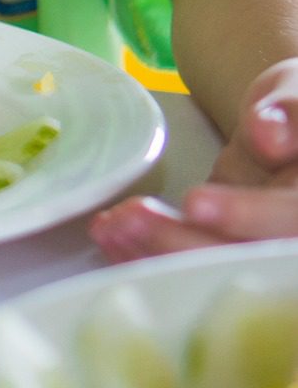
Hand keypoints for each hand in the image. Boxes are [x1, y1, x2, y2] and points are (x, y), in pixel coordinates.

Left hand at [90, 59, 297, 258]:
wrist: (282, 136)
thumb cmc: (291, 115)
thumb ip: (291, 113)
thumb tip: (269, 133)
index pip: (289, 222)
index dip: (245, 217)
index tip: (194, 201)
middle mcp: (288, 251)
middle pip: (243, 260)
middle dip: (180, 244)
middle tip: (128, 216)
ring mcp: (258, 263)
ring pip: (211, 274)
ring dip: (154, 254)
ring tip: (108, 225)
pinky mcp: (224, 264)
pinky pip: (188, 271)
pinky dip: (147, 257)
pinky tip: (112, 237)